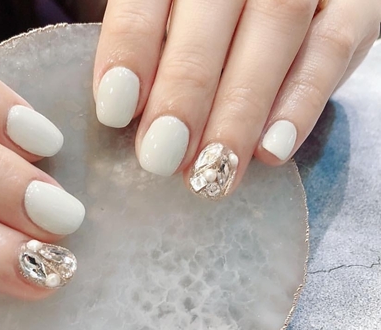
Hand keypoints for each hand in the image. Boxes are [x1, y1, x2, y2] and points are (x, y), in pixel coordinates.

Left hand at [94, 0, 380, 198]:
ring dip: (240, 112)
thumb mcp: (175, 16)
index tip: (115, 110)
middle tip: (162, 157)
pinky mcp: (355, 4)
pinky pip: (332, 49)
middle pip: (212, 16)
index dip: (130, 50)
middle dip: (185, 92)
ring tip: (213, 171)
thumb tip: (128, 113)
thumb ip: (153, 47)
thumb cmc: (211, 15)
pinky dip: (301, 104)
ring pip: (275, 30)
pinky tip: (271, 151)